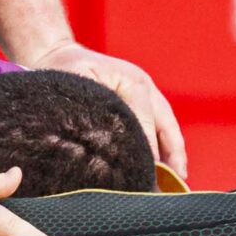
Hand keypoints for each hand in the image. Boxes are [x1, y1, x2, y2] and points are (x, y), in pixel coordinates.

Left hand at [26, 41, 187, 179]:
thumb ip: (94, 117)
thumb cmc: (62, 73)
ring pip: (168, 125)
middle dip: (172, 156)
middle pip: (166, 125)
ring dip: (174, 152)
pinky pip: (161, 123)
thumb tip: (108, 148)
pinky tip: (167, 166)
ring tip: (177, 179)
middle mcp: (144, 84)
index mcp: (131, 81)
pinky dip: (166, 145)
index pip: (146, 123)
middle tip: (175, 183)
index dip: (148, 152)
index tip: (147, 176)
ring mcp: (147, 89)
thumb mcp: (76, 91)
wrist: (57, 52)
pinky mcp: (144, 97)